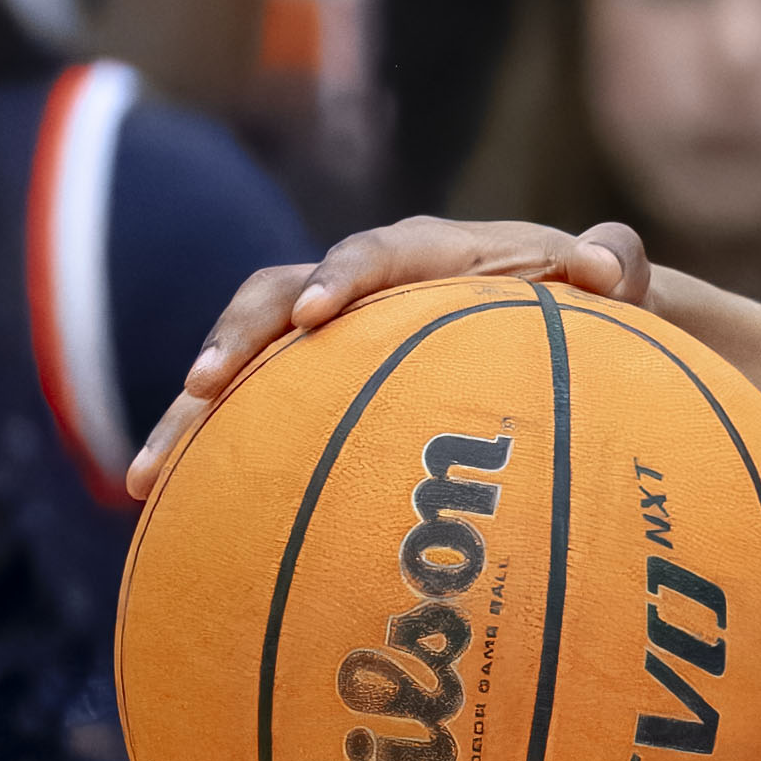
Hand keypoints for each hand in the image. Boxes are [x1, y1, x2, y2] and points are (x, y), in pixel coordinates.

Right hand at [131, 214, 654, 494]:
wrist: (562, 315)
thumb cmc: (587, 299)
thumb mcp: (605, 278)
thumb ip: (612, 265)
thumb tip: (608, 265)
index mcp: (426, 253)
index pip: (373, 255)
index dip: (339, 277)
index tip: (315, 313)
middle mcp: (359, 285)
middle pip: (274, 301)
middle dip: (233, 341)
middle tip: (199, 388)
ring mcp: (325, 334)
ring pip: (240, 362)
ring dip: (190, 415)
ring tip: (147, 474)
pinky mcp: (307, 379)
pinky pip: (246, 410)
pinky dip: (206, 452)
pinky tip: (161, 506)